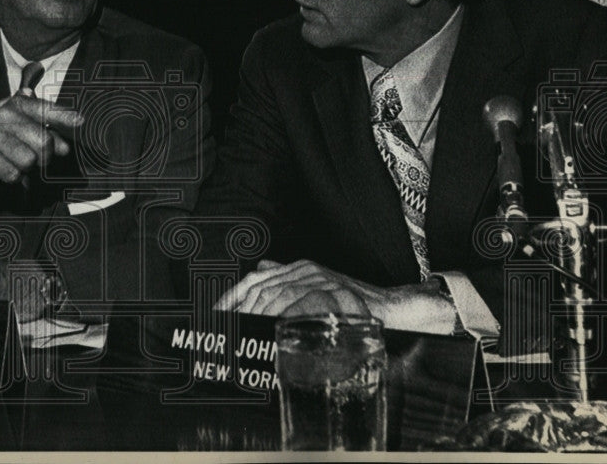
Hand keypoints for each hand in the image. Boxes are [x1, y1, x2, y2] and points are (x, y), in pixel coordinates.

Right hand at [0, 94, 82, 183]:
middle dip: (45, 157)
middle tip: (36, 159)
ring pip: (29, 161)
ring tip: (14, 161)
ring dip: (26, 168)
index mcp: (17, 104)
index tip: (81, 122)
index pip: (46, 109)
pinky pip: (12, 174)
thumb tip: (64, 147)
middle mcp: (5, 115)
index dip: (64, 116)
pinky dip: (13, 177)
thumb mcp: (16, 118)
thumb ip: (43, 127)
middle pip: (43, 143)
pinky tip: (5, 169)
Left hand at [214, 259, 455, 334]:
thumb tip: (263, 270)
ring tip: (247, 337)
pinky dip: (284, 317)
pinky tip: (274, 331)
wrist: (392, 310)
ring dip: (258, 318)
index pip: (254, 280)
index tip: (214, 316)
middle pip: (261, 288)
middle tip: (227, 334)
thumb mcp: (316, 292)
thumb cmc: (353, 306)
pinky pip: (302, 303)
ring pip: (277, 296)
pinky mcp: (336, 290)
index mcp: (295, 269)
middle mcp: (304, 270)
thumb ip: (289, 282)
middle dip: (240, 312)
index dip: (231, 297)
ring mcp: (320, 279)